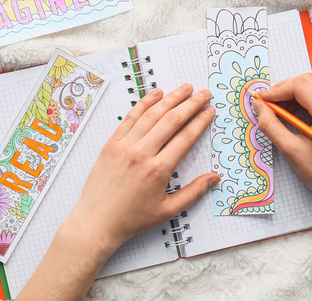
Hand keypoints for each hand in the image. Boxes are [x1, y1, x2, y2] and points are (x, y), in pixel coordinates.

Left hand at [65, 83, 219, 249]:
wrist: (96, 222)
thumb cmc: (132, 219)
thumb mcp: (168, 210)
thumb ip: (194, 192)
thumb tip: (215, 178)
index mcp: (158, 170)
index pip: (186, 137)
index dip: (200, 121)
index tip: (209, 111)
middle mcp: (142, 153)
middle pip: (171, 120)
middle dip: (190, 104)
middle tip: (203, 93)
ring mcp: (124, 146)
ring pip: (152, 115)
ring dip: (171, 98)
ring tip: (185, 88)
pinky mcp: (111, 144)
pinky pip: (130, 118)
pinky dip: (144, 103)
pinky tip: (156, 94)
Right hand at [253, 73, 311, 205]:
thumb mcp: (290, 150)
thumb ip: (271, 125)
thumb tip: (258, 106)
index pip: (300, 86)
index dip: (277, 90)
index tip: (261, 100)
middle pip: (307, 81)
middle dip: (283, 89)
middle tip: (266, 103)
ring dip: (292, 93)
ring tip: (276, 109)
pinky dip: (302, 100)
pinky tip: (290, 113)